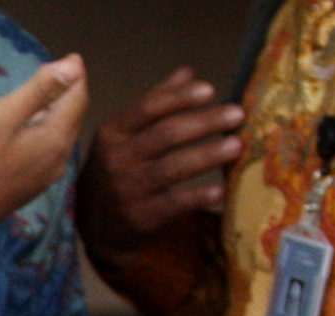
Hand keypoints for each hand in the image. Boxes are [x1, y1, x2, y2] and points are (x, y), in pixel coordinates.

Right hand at [0, 55, 88, 260]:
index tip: (67, 57)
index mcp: (56, 138)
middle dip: (66, 94)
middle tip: (54, 75)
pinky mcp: (26, 191)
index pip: (78, 97)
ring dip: (52, 116)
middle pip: (71, 118)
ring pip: (57, 138)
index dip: (73, 74)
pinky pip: (44, 155)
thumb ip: (40, 89)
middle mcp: (58, 160)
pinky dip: (40, 136)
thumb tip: (73, 65)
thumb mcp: (3, 115)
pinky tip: (22, 136)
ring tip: (37, 101)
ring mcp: (43, 179)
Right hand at [82, 69, 245, 260]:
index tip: (211, 90)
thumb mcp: (125, 135)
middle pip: (166, 135)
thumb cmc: (118, 170)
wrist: (96, 225)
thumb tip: (187, 72)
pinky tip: (220, 190)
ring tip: (237, 145)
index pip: (149, 108)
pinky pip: (172, 205)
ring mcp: (126, 190)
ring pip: (171, 168)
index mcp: (114, 133)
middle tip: (238, 114)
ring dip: (206, 155)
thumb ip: (155, 105)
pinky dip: (197, 197)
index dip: (180, 98)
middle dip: (204, 122)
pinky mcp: (138, 219)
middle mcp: (117, 160)